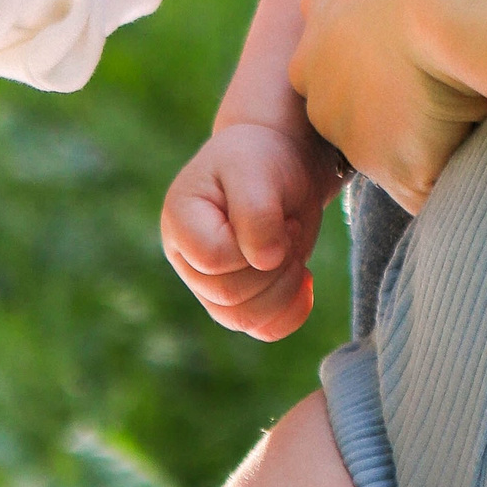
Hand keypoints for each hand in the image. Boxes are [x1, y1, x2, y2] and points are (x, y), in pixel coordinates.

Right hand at [160, 122, 349, 340]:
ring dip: (283, 290)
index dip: (253, 245)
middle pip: (228, 295)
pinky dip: (291, 314)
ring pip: (241, 319)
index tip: (279, 214)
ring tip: (295, 251)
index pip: (213, 259)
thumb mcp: (257, 169)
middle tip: (292, 229)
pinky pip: (262, 329)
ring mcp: (211, 282)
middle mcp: (188, 257)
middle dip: (273, 268)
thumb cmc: (263, 157)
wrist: (284, 161)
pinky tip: (306, 283)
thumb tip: (265, 261)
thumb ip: (256, 212)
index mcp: (179, 219)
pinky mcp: (241, 296)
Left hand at [291, 0, 486, 209]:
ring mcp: (355, 122)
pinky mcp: (397, 167)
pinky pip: (441, 185)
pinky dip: (473, 172)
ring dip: (441, 140)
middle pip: (360, 102)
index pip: (349, 38)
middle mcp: (323, 64)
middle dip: (404, 99)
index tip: (444, 26)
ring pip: (399, 149)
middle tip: (474, 72)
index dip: (397, 36)